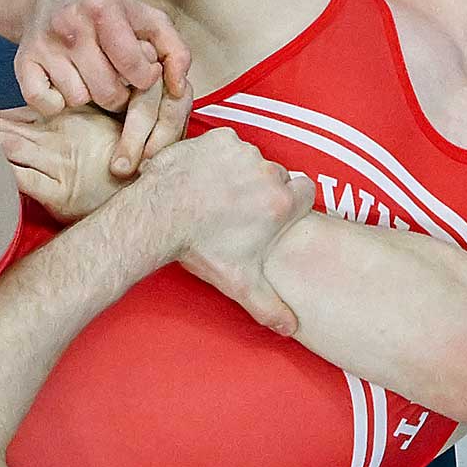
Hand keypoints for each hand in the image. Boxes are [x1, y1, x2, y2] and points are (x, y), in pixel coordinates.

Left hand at [0, 103, 129, 221]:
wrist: (152, 192)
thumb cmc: (126, 159)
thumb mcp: (102, 124)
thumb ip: (75, 113)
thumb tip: (45, 108)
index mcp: (68, 118)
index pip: (20, 112)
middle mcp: (59, 138)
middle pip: (6, 128)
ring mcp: (57, 165)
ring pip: (9, 149)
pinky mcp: (58, 194)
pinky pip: (20, 180)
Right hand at [15, 0, 190, 121]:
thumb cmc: (105, 12)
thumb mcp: (146, 18)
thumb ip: (175, 50)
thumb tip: (180, 87)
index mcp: (104, 7)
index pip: (135, 67)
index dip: (144, 78)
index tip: (139, 70)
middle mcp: (71, 25)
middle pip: (108, 92)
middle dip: (118, 93)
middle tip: (114, 78)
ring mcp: (44, 45)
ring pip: (78, 100)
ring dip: (88, 95)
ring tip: (89, 76)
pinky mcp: (23, 63)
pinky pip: (46, 105)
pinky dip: (57, 103)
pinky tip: (64, 85)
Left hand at [120, 129, 314, 335]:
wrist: (160, 217)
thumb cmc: (200, 248)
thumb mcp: (240, 283)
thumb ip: (269, 306)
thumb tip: (290, 329)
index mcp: (282, 204)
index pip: (306, 193)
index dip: (290, 202)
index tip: (269, 213)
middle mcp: (268, 173)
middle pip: (276, 175)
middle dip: (261, 189)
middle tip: (235, 208)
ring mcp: (243, 152)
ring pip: (251, 159)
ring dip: (237, 171)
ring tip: (214, 194)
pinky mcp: (218, 138)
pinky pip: (226, 143)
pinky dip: (216, 155)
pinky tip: (201, 176)